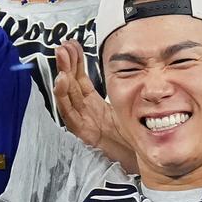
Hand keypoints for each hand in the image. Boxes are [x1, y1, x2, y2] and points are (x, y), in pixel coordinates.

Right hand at [55, 40, 136, 172]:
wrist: (141, 158)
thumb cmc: (135, 133)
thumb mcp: (130, 104)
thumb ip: (128, 86)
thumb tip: (134, 62)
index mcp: (93, 102)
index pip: (80, 77)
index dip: (75, 61)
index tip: (72, 44)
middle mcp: (85, 110)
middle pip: (71, 84)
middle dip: (66, 64)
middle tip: (63, 46)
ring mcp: (83, 121)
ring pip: (67, 96)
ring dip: (62, 75)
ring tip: (60, 58)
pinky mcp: (84, 133)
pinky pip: (70, 115)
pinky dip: (63, 99)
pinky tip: (62, 82)